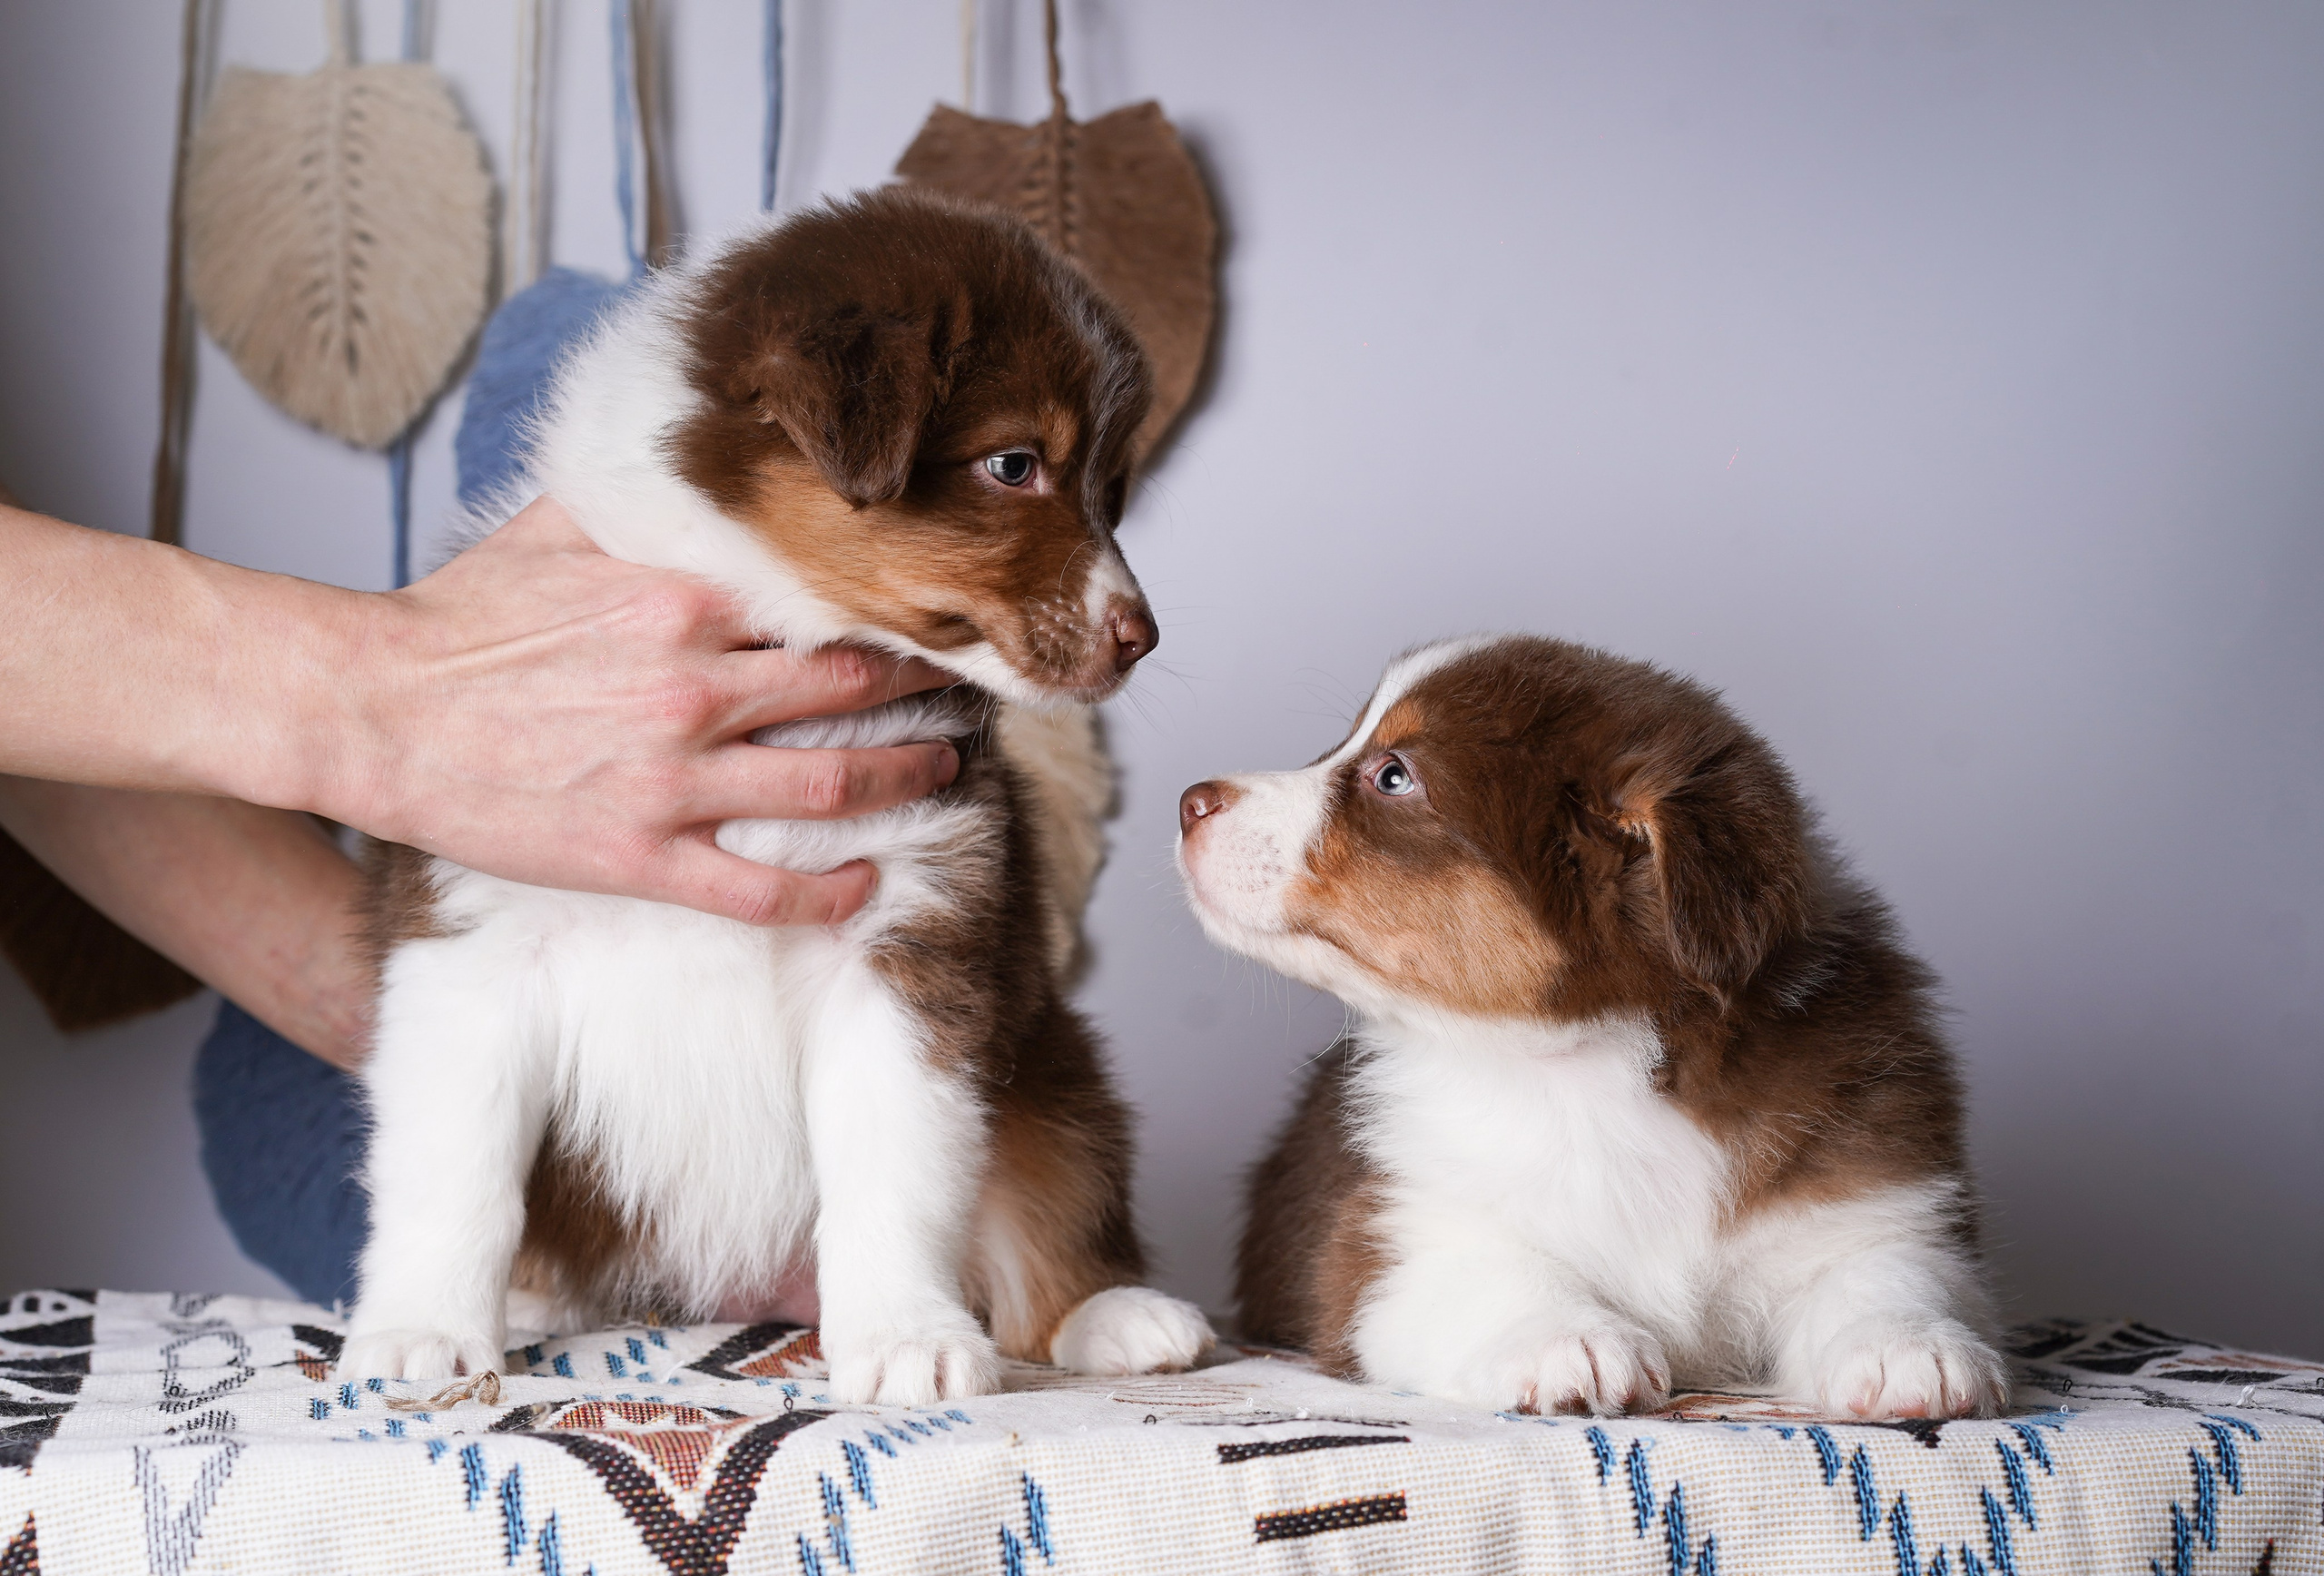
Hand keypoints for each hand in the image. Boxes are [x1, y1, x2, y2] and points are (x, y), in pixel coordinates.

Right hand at [326, 498, 958, 924]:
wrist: (372, 707)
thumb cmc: (456, 619)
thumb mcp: (552, 531)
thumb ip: (639, 507)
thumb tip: (693, 464)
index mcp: (680, 599)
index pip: (820, 603)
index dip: (888, 611)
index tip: (932, 611)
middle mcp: (695, 685)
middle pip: (850, 688)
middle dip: (923, 690)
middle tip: (973, 689)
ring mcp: (673, 777)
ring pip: (829, 783)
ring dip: (902, 780)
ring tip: (947, 773)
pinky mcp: (641, 854)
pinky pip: (760, 886)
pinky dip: (827, 893)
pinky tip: (868, 886)